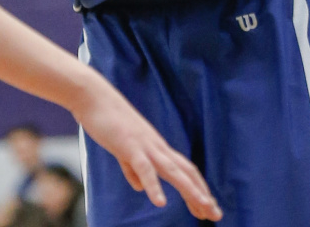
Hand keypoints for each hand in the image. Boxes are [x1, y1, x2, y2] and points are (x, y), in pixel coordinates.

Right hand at [73, 75, 222, 220]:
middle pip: (185, 171)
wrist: (92, 95)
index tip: (207, 206)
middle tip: (216, 214)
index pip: (183, 169)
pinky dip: (153, 186)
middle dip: (202, 193)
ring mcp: (144, 145)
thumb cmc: (106, 119)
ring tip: (204, 208)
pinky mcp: (129, 145)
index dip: (196, 187)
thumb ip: (132, 167)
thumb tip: (140, 186)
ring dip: (190, 190)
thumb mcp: (122, 148)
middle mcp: (156, 146)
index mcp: (155, 147)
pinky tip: (160, 202)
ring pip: (173, 171)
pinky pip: (144, 168)